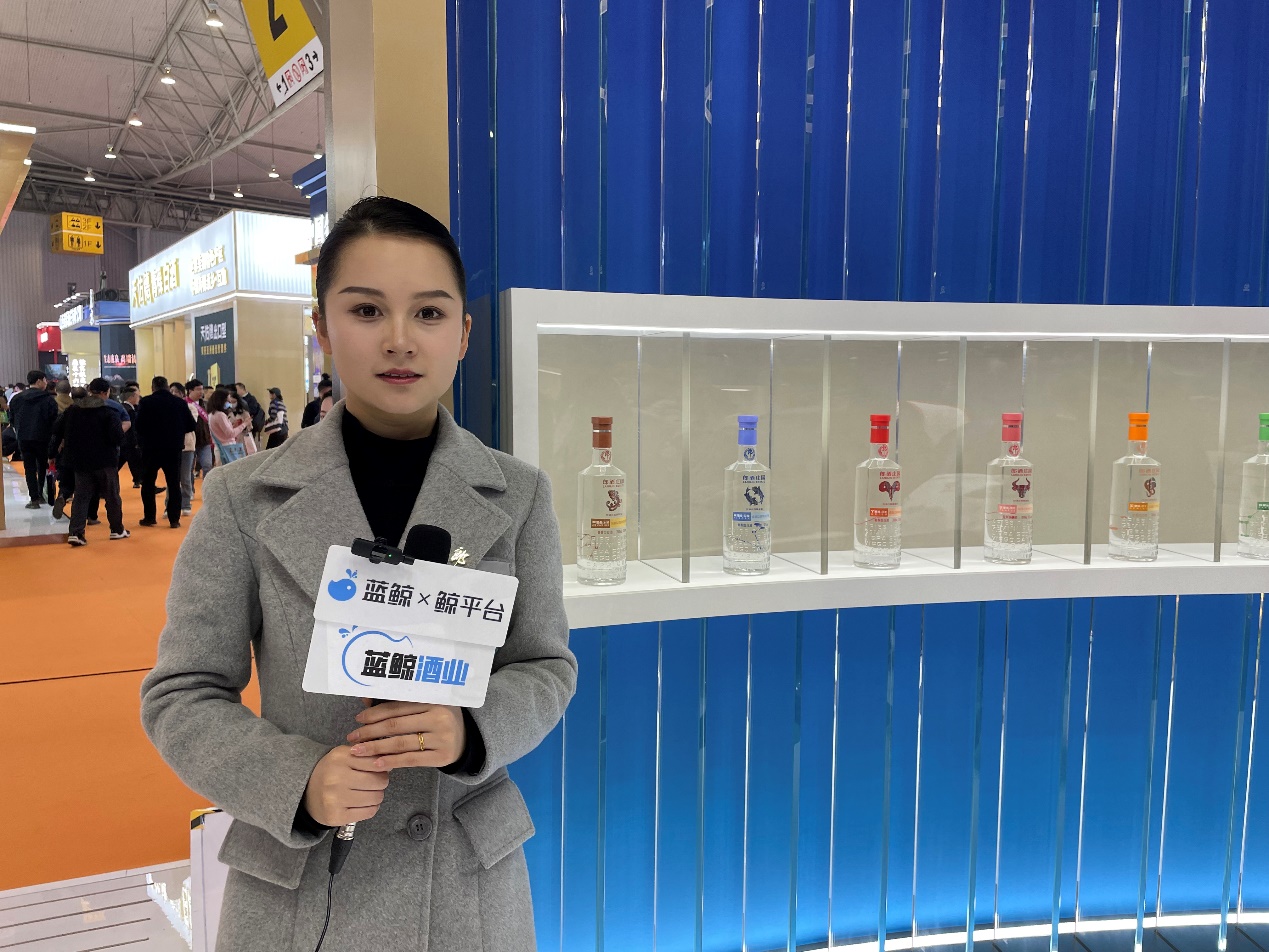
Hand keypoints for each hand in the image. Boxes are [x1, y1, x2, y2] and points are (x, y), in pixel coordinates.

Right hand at [302, 746, 389, 826]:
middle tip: (373, 783)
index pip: (376, 762)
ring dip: (376, 796)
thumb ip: (366, 755)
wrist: (306, 793)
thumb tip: (390, 763)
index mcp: (340, 757)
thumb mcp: (344, 756)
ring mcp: (335, 798)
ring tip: (367, 793)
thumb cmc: (331, 772)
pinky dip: (370, 808)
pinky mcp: (336, 816)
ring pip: (376, 797)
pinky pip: (369, 812)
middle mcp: (336, 777)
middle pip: (379, 781)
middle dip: (381, 782)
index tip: (378, 769)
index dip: (382, 766)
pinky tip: (362, 804)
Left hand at [347, 701, 466, 769]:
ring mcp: (441, 738)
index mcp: (434, 700)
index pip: (397, 707)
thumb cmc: (439, 718)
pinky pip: (411, 759)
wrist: (466, 739)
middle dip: (370, 732)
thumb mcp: (425, 704)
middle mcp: (439, 718)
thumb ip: (398, 702)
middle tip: (352, 737)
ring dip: (375, 748)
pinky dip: (392, 762)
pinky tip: (376, 763)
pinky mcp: (442, 757)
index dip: (375, 713)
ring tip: (358, 751)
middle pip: (396, 726)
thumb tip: (365, 698)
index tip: (358, 719)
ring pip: (401, 743)